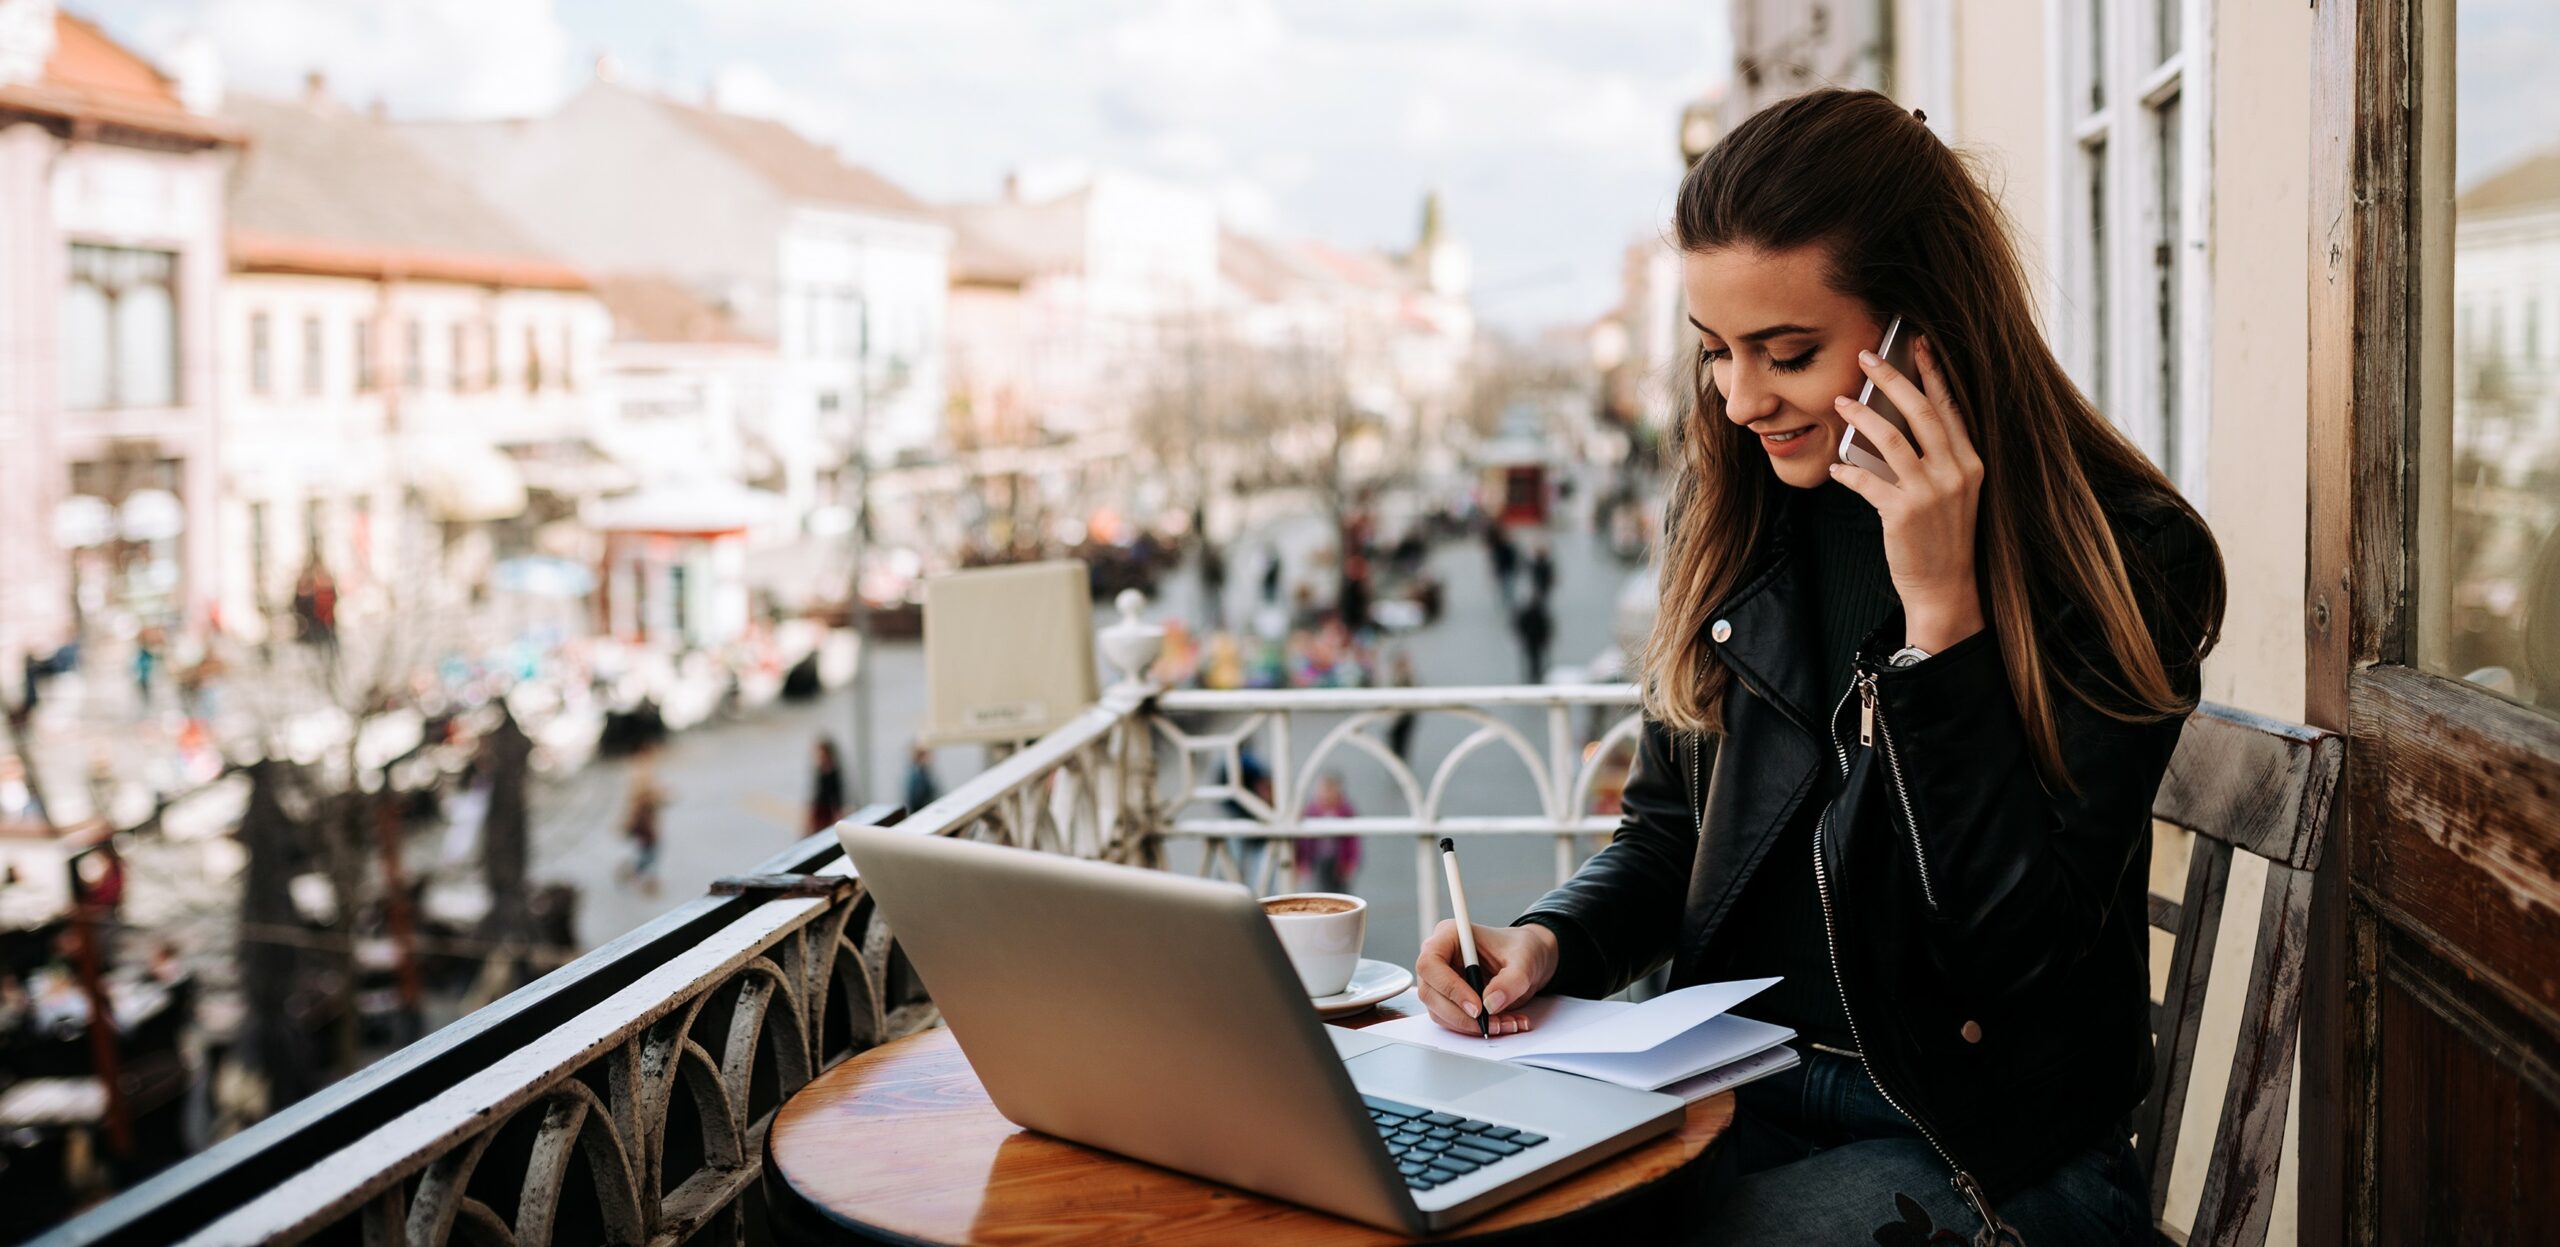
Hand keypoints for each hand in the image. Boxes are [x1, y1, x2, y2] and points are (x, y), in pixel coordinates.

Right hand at [1415, 920, 1557, 1036]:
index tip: (1477, 1006)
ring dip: (1470, 1025)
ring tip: (1504, 1024)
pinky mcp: (1448, 1000)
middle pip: (1429, 992)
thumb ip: (1511, 981)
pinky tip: (1500, 1024)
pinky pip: (1452, 1021)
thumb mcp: (1524, 960)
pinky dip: (1474, 1029)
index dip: (1449, 987)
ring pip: (1439, 1011)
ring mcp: (1440, 981)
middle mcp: (1439, 958)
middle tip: (1489, 1024)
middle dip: (1460, 1014)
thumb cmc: (1521, 949)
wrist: (1527, 960)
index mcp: (1449, 935)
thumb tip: (1490, 1003)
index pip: (1431, 963)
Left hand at [1829, 336, 1986, 652]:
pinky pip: (1866, 480)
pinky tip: (1836, 466)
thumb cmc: (1943, 538)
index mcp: (1970, 461)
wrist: (1945, 588)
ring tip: (1840, 401)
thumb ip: (1933, 459)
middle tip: (1867, 355)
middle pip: (1920, 411)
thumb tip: (1894, 423)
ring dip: (1861, 415)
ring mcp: (1931, 492)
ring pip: (1890, 438)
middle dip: (1892, 378)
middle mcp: (1956, 471)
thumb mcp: (1951, 493)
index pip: (1950, 407)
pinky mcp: (1904, 513)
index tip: (1917, 344)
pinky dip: (1848, 470)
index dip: (1932, 373)